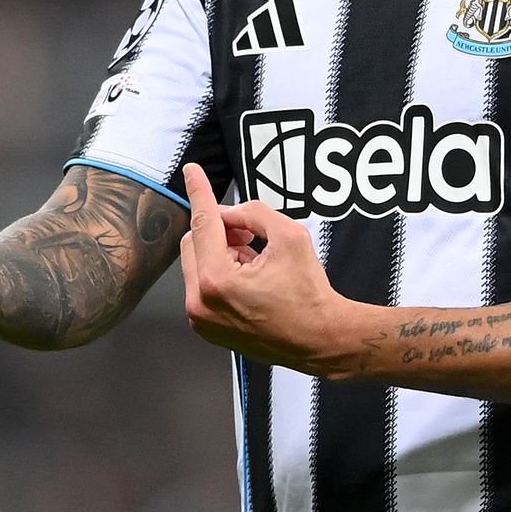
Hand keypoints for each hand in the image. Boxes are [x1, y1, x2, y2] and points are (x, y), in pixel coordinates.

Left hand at [179, 163, 369, 377]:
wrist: (319, 339)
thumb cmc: (309, 294)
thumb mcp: (290, 236)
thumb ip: (254, 213)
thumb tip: (228, 213)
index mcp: (217, 280)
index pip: (203, 223)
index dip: (199, 192)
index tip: (191, 171)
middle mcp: (201, 303)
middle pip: (193, 242)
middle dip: (219, 231)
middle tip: (250, 234)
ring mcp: (201, 319)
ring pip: (196, 264)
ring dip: (220, 253)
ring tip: (254, 261)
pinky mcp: (206, 328)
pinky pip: (201, 286)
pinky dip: (220, 273)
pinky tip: (248, 279)